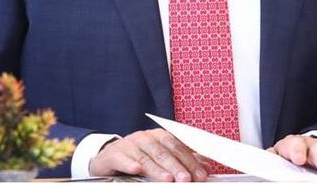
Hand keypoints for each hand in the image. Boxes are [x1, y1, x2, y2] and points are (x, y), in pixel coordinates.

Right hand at [89, 129, 208, 181]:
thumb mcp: (162, 157)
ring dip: (157, 169)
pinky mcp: (114, 153)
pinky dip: (129, 164)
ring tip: (167, 179)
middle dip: (177, 166)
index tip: (200, 175)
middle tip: (186, 179)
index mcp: (160, 137)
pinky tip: (136, 169)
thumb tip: (206, 167)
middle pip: (163, 151)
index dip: (190, 160)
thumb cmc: (139, 156)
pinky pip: (122, 158)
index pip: (178, 147)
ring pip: (145, 157)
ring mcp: (130, 144)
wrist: (110, 156)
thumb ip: (183, 161)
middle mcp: (146, 138)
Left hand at [269, 135, 316, 179]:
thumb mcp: (276, 165)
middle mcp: (307, 145)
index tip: (299, 159)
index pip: (291, 144)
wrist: (297, 156)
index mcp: (288, 146)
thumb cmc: (285, 164)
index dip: (295, 151)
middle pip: (314, 147)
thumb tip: (256, 176)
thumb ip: (272, 169)